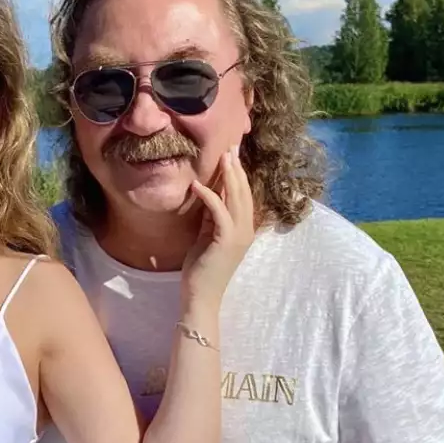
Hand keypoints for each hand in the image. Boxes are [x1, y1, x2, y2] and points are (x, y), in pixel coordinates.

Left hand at [180, 147, 254, 305]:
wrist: (201, 297)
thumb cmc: (201, 270)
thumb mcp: (207, 237)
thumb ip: (211, 217)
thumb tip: (209, 194)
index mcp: (243, 229)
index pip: (244, 195)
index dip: (240, 173)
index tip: (233, 153)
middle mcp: (246, 230)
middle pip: (244, 191)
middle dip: (237, 167)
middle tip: (231, 145)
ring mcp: (238, 235)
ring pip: (237, 198)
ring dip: (229, 175)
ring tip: (223, 155)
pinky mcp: (225, 240)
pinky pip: (219, 212)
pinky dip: (210, 196)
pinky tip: (197, 184)